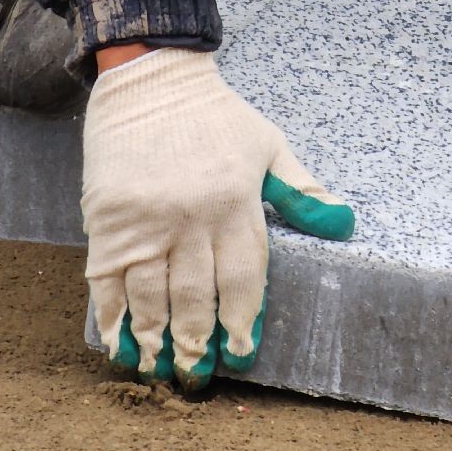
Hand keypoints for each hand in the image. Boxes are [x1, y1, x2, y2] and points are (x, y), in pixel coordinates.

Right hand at [83, 48, 353, 388]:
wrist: (150, 75)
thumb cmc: (216, 115)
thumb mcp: (269, 144)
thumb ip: (302, 190)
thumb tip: (343, 223)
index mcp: (235, 202)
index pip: (243, 276)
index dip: (243, 319)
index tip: (242, 350)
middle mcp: (191, 217)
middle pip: (194, 296)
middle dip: (198, 342)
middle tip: (198, 375)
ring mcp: (145, 220)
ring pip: (150, 294)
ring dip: (154, 338)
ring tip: (158, 371)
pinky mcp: (107, 217)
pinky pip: (107, 277)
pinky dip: (110, 315)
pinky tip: (117, 343)